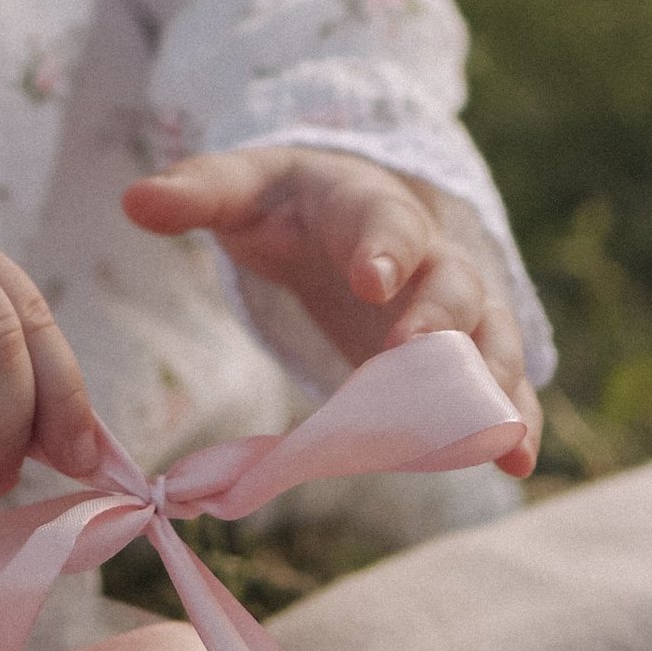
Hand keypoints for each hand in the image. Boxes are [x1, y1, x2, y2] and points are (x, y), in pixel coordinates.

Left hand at [122, 147, 541, 475]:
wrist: (349, 212)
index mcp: (368, 207)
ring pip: (488, 338)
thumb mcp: (244, 188)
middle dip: (439, 324)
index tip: (370, 281)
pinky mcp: (458, 356)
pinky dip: (510, 416)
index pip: (383, 222)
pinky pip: (494, 382)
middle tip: (418, 361)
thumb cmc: (290, 204)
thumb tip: (135, 200)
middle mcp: (427, 255)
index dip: (381, 249)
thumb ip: (198, 193)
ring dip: (493, 383)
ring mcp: (452, 308)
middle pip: (450, 284)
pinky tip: (517, 462)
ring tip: (501, 432)